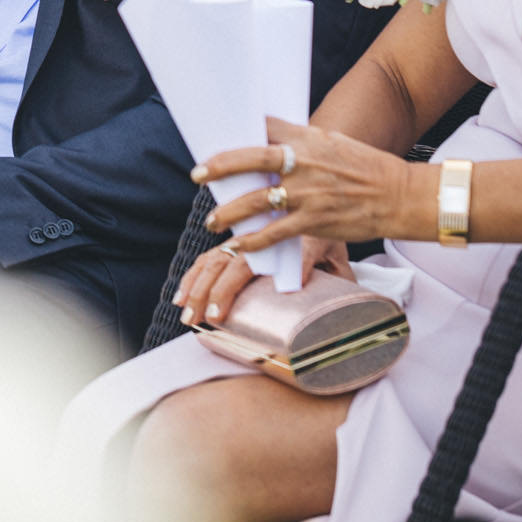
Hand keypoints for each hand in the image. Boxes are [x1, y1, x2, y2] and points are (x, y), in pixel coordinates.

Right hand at [171, 233, 351, 326]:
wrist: (320, 202)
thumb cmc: (330, 238)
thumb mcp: (339, 258)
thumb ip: (336, 277)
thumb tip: (320, 301)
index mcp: (298, 238)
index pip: (271, 261)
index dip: (246, 286)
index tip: (230, 310)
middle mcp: (265, 235)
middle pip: (234, 263)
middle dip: (216, 292)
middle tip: (206, 320)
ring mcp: (246, 237)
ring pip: (216, 260)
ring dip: (198, 288)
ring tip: (188, 316)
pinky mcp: (234, 242)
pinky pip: (209, 259)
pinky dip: (193, 277)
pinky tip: (181, 297)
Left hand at [194, 116, 422, 249]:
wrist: (400, 196)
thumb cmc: (366, 168)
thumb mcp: (333, 142)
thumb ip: (301, 141)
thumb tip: (269, 140)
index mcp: (308, 139)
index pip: (265, 126)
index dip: (238, 128)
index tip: (214, 132)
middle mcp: (304, 163)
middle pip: (251, 160)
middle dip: (220, 166)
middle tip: (197, 174)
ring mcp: (307, 193)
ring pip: (256, 201)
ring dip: (228, 212)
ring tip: (212, 221)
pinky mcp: (314, 221)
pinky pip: (274, 233)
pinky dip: (253, 241)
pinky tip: (238, 246)